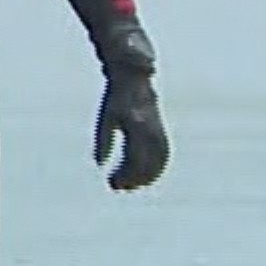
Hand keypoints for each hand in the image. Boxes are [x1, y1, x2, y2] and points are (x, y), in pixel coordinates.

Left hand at [94, 70, 167, 190]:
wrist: (134, 79)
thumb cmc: (116, 98)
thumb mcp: (106, 118)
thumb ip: (104, 140)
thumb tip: (101, 165)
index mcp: (137, 128)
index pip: (134, 160)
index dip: (125, 174)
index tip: (112, 183)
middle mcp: (152, 131)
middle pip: (148, 163)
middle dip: (135, 178)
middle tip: (118, 187)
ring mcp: (159, 131)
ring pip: (159, 161)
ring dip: (148, 176)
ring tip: (132, 185)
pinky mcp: (162, 130)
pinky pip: (164, 154)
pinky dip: (157, 167)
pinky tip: (145, 176)